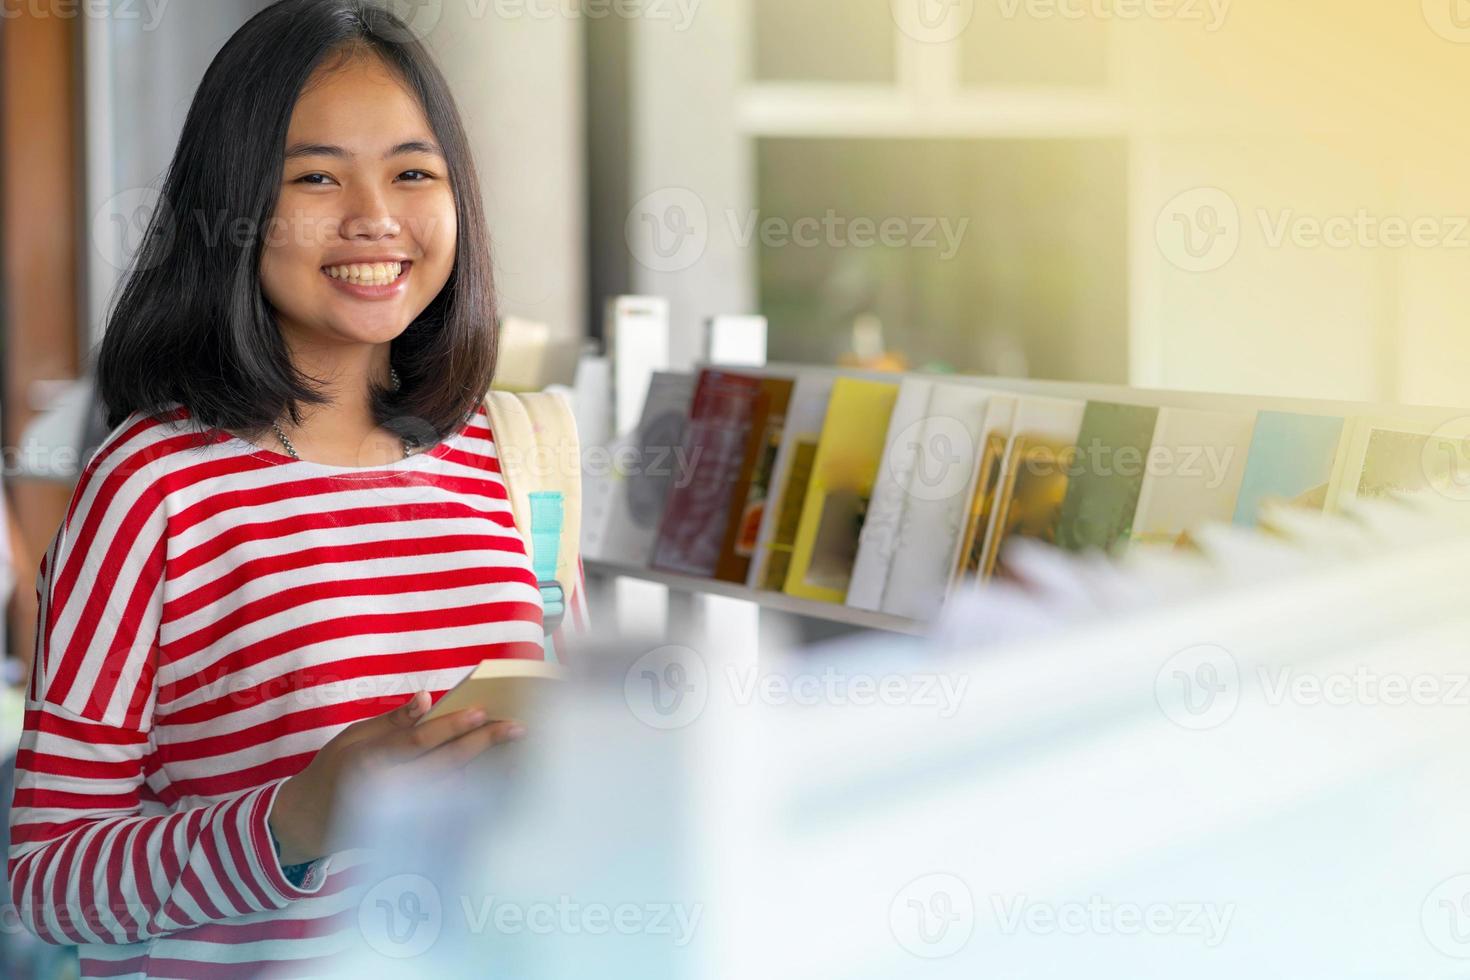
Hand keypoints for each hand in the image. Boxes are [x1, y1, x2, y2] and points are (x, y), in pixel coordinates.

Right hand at [268, 691, 523, 864]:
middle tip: (516, 728)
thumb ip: (392, 721)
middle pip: (445, 765)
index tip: (482, 711)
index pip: (419, 740)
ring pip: (454, 789)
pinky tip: (498, 782)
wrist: (306, 823)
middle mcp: (387, 790)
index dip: (452, 726)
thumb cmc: (333, 770)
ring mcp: (399, 816)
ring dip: (488, 771)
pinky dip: (474, 796)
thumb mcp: (353, 736)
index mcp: (370, 760)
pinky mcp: (409, 833)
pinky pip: (448, 811)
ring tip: (518, 753)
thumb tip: (426, 698)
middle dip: (483, 744)